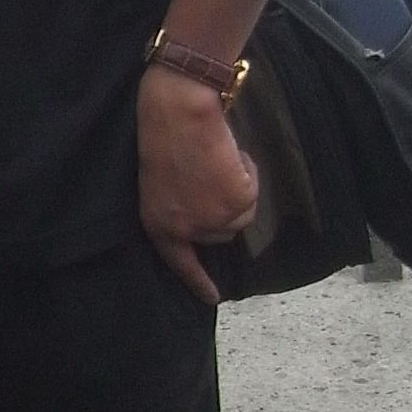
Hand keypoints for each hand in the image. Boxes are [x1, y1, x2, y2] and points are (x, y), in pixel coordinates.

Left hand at [136, 64, 258, 305]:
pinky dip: (247, 172)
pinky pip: (253, 193)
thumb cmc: (165, 136)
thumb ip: (180, 207)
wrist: (178, 112)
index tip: (211, 298)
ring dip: (237, 188)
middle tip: (211, 175)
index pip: (179, 263)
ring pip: (241, 215)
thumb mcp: (162, 183)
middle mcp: (185, 229)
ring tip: (217, 161)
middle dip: (224, 208)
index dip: (196, 281)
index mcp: (158, 224)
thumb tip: (211, 219)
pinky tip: (228, 155)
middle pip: (221, 234)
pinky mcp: (236, 204)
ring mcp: (212, 220)